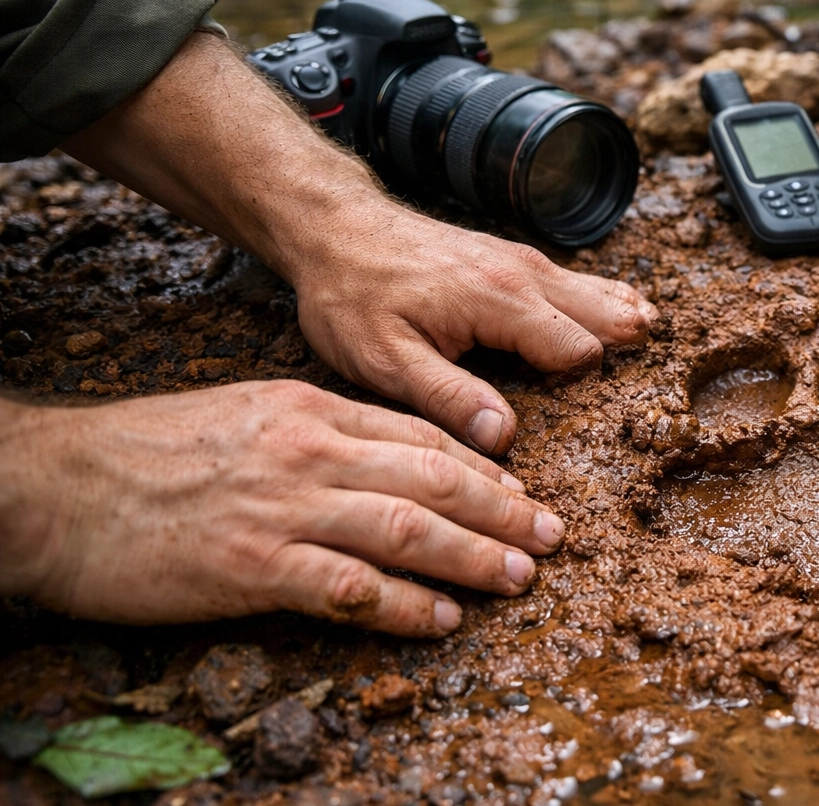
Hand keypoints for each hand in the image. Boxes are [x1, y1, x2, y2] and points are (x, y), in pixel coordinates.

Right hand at [0, 381, 562, 635]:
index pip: (419, 434)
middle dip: (503, 508)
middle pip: (432, 478)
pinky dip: (406, 605)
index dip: (482, 466)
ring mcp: (282, 509)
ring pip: (407, 529)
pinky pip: (351, 588)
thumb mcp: (245, 415)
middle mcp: (308, 451)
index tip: (522, 490)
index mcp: (308, 409)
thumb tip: (386, 460)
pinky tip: (444, 618)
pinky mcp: (252, 566)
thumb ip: (317, 433)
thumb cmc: (147, 453)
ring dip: (474, 556)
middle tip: (552, 535)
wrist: (56, 485)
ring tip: (520, 577)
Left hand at [290, 206, 656, 455]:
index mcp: (502, 302)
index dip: (583, 390)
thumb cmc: (352, 296)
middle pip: (610, 316)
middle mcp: (525, 275)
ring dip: (622, 324)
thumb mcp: (385, 361)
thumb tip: (502, 437)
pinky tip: (612, 323)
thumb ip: (448, 398)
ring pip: (602, 294)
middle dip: (629, 352)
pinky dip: (601, 306)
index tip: (576, 420)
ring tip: (646, 352)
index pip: (582, 352)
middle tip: (646, 389)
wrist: (334, 227)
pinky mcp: (514, 259)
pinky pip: (578, 283)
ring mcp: (523, 262)